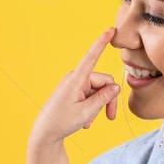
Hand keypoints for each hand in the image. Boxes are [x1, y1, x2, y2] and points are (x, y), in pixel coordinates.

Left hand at [31, 28, 118, 145]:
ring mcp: (76, 84)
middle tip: (109, 117)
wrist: (46, 133)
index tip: (110, 30)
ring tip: (89, 121)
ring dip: (98, 107)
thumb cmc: (61, 122)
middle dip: (108, 100)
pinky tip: (85, 120)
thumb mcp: (86, 112)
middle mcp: (76, 78)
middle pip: (105, 82)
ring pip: (100, 91)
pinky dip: (92, 108)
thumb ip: (103, 98)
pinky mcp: (76, 91)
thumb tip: (116, 87)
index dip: (102, 43)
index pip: (91, 57)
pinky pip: (92, 95)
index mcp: (76, 80)